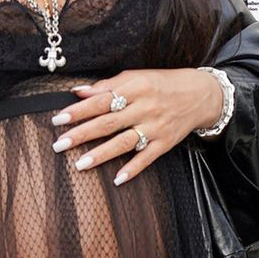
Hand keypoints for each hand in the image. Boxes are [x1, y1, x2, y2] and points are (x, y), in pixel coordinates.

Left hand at [48, 68, 223, 183]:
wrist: (200, 95)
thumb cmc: (161, 84)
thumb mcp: (135, 78)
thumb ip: (106, 85)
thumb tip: (77, 92)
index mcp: (134, 88)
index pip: (100, 100)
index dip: (78, 111)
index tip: (58, 119)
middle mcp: (144, 107)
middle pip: (108, 123)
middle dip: (82, 134)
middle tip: (59, 145)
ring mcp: (155, 126)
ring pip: (124, 142)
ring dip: (101, 154)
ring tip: (80, 165)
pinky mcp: (165, 142)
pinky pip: (147, 158)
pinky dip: (133, 169)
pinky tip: (118, 180)